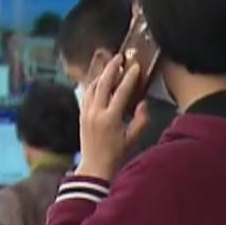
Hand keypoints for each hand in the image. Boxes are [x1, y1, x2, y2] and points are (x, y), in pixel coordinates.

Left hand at [76, 51, 150, 183]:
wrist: (95, 166)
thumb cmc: (116, 154)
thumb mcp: (133, 138)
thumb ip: (141, 119)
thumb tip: (143, 103)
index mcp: (110, 118)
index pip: (121, 92)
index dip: (129, 78)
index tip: (135, 67)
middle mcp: (96, 113)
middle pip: (103, 83)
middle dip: (112, 68)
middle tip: (119, 57)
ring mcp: (86, 113)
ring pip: (92, 86)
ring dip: (102, 74)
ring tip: (111, 67)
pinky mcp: (82, 115)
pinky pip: (86, 94)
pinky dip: (93, 84)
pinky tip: (100, 81)